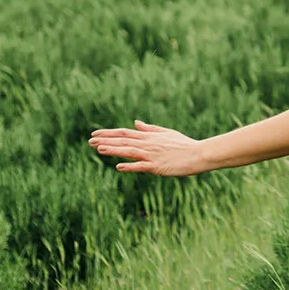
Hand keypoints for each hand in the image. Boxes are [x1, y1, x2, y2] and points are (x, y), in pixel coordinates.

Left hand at [88, 122, 204, 175]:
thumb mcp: (166, 133)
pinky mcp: (157, 166)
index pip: (125, 133)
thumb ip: (150, 129)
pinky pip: (141, 166)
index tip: (95, 134)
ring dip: (113, 149)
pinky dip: (130, 166)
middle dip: (105, 140)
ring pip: (129, 150)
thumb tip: (135, 123)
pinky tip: (118, 166)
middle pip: (123, 140)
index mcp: (149, 136)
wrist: (199, 154)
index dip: (109, 133)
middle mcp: (148, 144)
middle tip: (89, 140)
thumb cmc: (184, 145)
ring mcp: (152, 155)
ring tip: (98, 149)